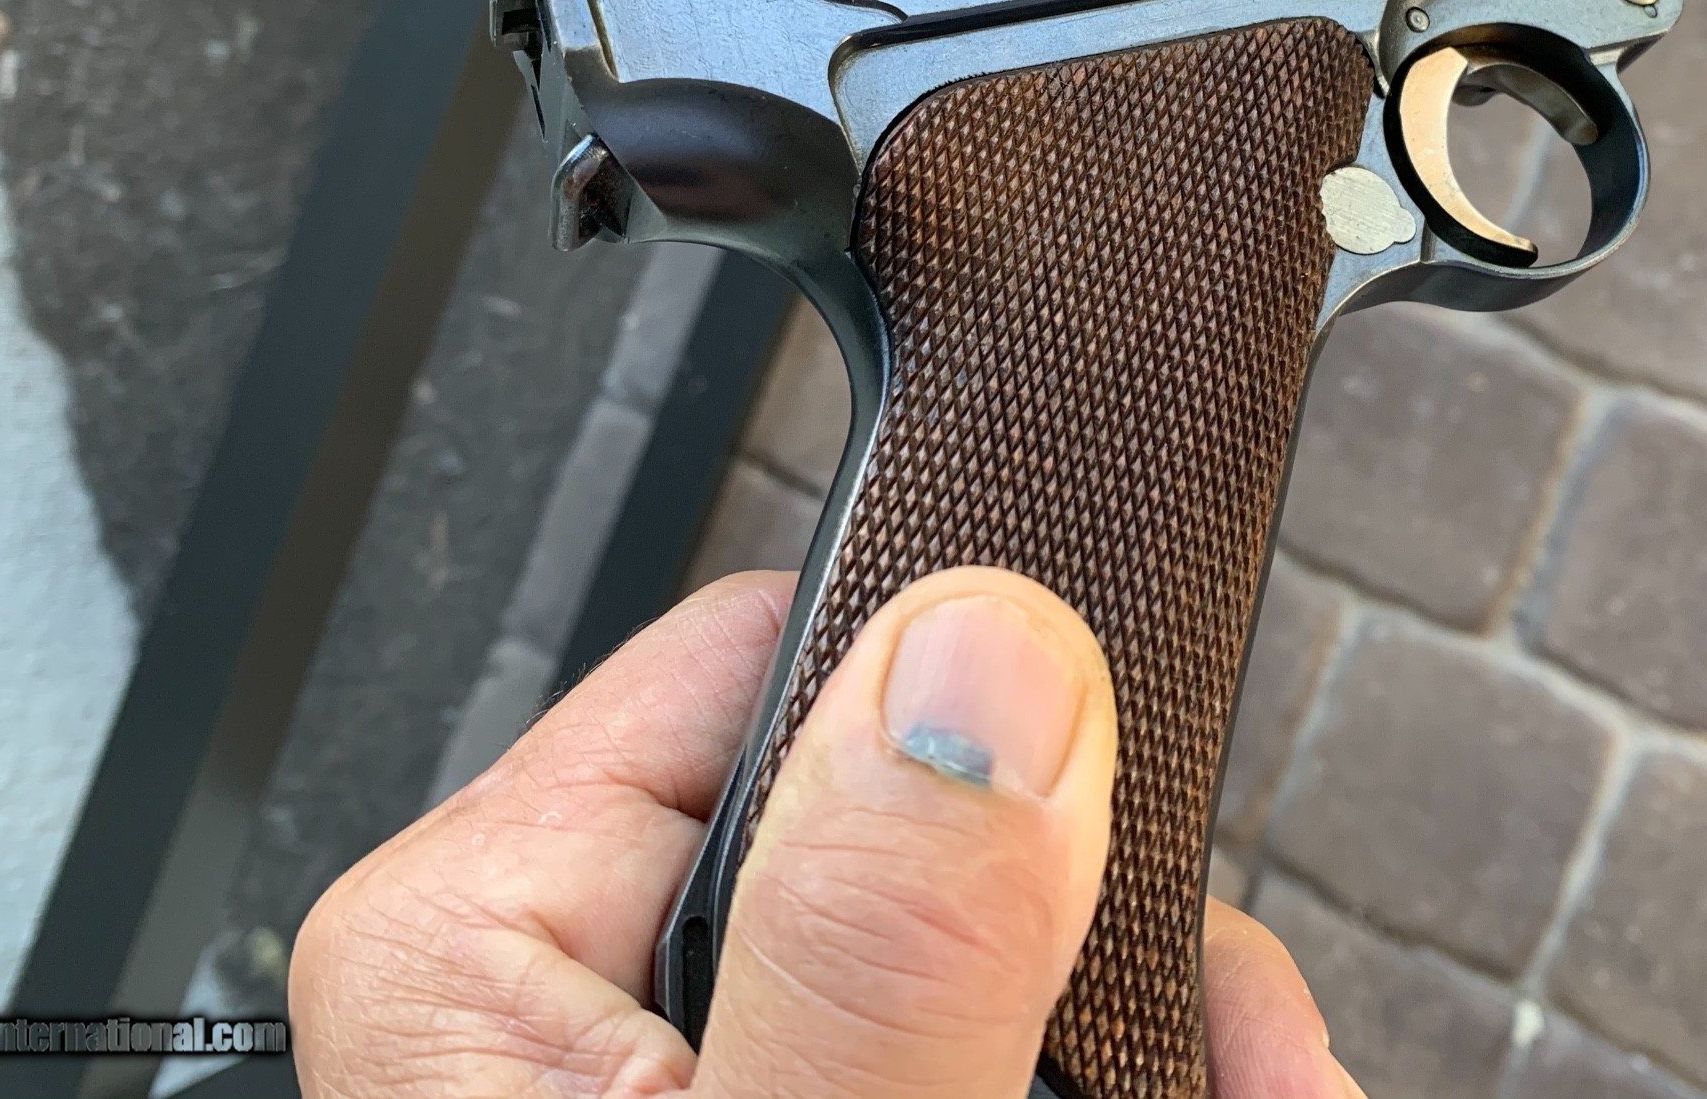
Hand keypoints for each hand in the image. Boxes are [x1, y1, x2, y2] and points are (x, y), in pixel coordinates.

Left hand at [291, 565, 1366, 1098]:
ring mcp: (722, 1066)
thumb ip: (870, 947)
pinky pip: (1039, 1054)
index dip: (988, 722)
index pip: (786, 653)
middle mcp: (592, 984)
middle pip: (939, 804)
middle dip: (1119, 948)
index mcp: (495, 937)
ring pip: (1018, 940)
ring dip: (1158, 1052)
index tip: (1124, 846)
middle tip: (1211, 1076)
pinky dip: (1145, 1097)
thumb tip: (978, 663)